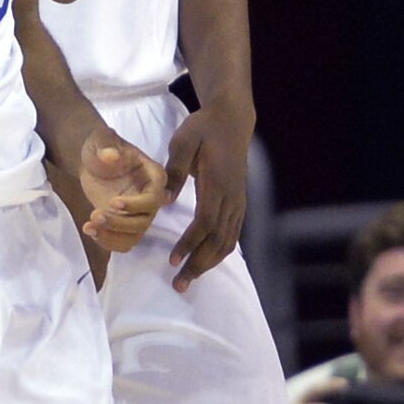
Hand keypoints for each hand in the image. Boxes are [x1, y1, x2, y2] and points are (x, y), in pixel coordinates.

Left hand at [78, 129, 172, 252]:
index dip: (136, 204)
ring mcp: (139, 214)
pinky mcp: (125, 224)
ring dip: (112, 237)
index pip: (154, 198)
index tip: (112, 202)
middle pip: (144, 221)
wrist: (92, 160)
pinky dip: (107, 241)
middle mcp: (151, 198)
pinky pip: (123, 242)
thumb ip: (107, 145)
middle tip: (95, 215)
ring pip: (134, 236)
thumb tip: (111, 155)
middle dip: (119, 223)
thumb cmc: (101, 146)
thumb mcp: (101, 139)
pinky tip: (89, 230)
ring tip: (89, 227)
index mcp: (154, 176)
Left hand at [164, 97, 251, 291]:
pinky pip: (233, 233)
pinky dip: (220, 251)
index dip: (190, 243)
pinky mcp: (239, 201)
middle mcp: (232, 197)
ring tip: (190, 279)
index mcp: (218, 183)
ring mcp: (238, 200)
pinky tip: (208, 261)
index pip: (205, 222)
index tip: (174, 260)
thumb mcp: (183, 141)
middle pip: (218, 239)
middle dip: (199, 264)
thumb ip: (174, 170)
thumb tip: (164, 200)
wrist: (231, 120)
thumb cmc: (203, 129)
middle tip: (180, 284)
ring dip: (210, 262)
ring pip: (228, 240)